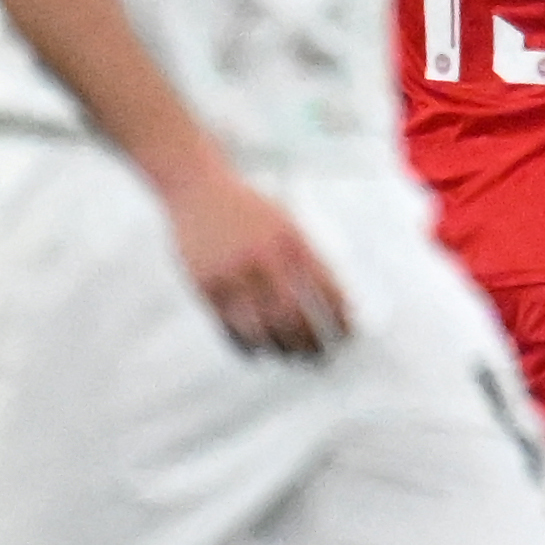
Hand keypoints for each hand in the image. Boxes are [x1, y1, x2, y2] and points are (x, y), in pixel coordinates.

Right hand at [161, 164, 349, 356]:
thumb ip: (308, 257)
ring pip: (261, 327)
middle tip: (322, 356)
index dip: (340, 318)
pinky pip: (228, 325)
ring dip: (281, 348)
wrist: (197, 186)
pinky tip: (258, 351)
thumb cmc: (248, 208)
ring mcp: (232, 273)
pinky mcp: (205, 284)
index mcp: (292, 242)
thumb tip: (338, 302)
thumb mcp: (287, 222)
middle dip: (312, 342)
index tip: (347, 334)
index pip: (326, 290)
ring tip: (293, 357)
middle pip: (294, 316)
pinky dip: (246, 344)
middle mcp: (264, 259)